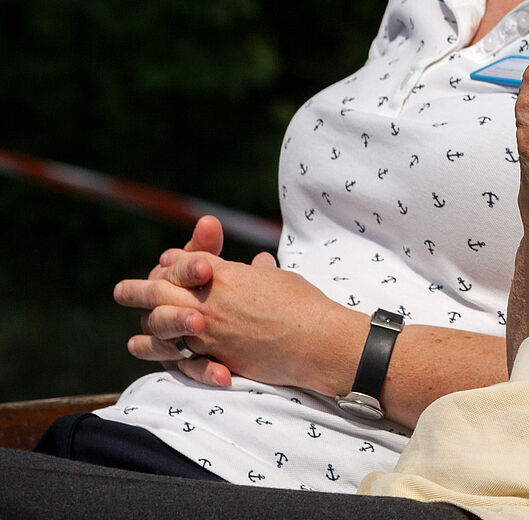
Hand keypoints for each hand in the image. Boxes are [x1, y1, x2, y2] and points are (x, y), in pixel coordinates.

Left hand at [115, 230, 359, 394]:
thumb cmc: (304, 305)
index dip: (174, 263)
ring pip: (160, 320)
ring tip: (126, 318)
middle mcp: (210, 301)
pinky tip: (137, 344)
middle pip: (163, 289)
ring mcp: (208, 330)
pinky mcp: (213, 356)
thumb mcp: (279, 278)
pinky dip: (151, 347)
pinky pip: (172, 350)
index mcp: (227, 275)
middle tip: (122, 290)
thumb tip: (258, 263)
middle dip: (139, 288)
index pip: (187, 262)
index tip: (164, 264)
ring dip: (139, 315)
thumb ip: (260, 272)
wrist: (316, 341)